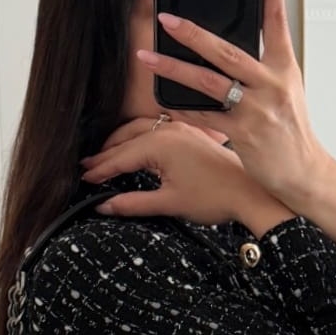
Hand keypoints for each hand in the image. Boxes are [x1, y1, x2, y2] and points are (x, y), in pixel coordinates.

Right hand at [80, 118, 293, 233]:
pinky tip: (136, 147)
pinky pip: (157, 129)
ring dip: (121, 142)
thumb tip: (105, 206)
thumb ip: (133, 204)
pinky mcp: (191, 132)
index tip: (84, 179)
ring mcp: (181, 128)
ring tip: (105, 157)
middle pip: (125, 138)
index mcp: (160, 144)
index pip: (119, 156)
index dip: (100, 170)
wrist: (250, 193)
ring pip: (140, 130)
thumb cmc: (215, 197)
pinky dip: (140, 137)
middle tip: (87, 167)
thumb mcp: (169, 203)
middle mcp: (169, 129)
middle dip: (105, 153)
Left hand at [133, 0, 335, 213]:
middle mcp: (271, 84)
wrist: (304, 173)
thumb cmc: (292, 133)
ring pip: (208, 81)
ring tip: (147, 56)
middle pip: (227, 50)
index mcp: (284, 68)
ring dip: (173, 67)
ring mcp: (256, 109)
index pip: (277, 20)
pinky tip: (161, 100)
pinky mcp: (244, 133)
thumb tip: (233, 48)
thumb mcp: (286, 92)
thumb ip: (263, 68)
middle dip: (193, 32)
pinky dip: (181, 108)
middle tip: (165, 16)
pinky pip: (204, 116)